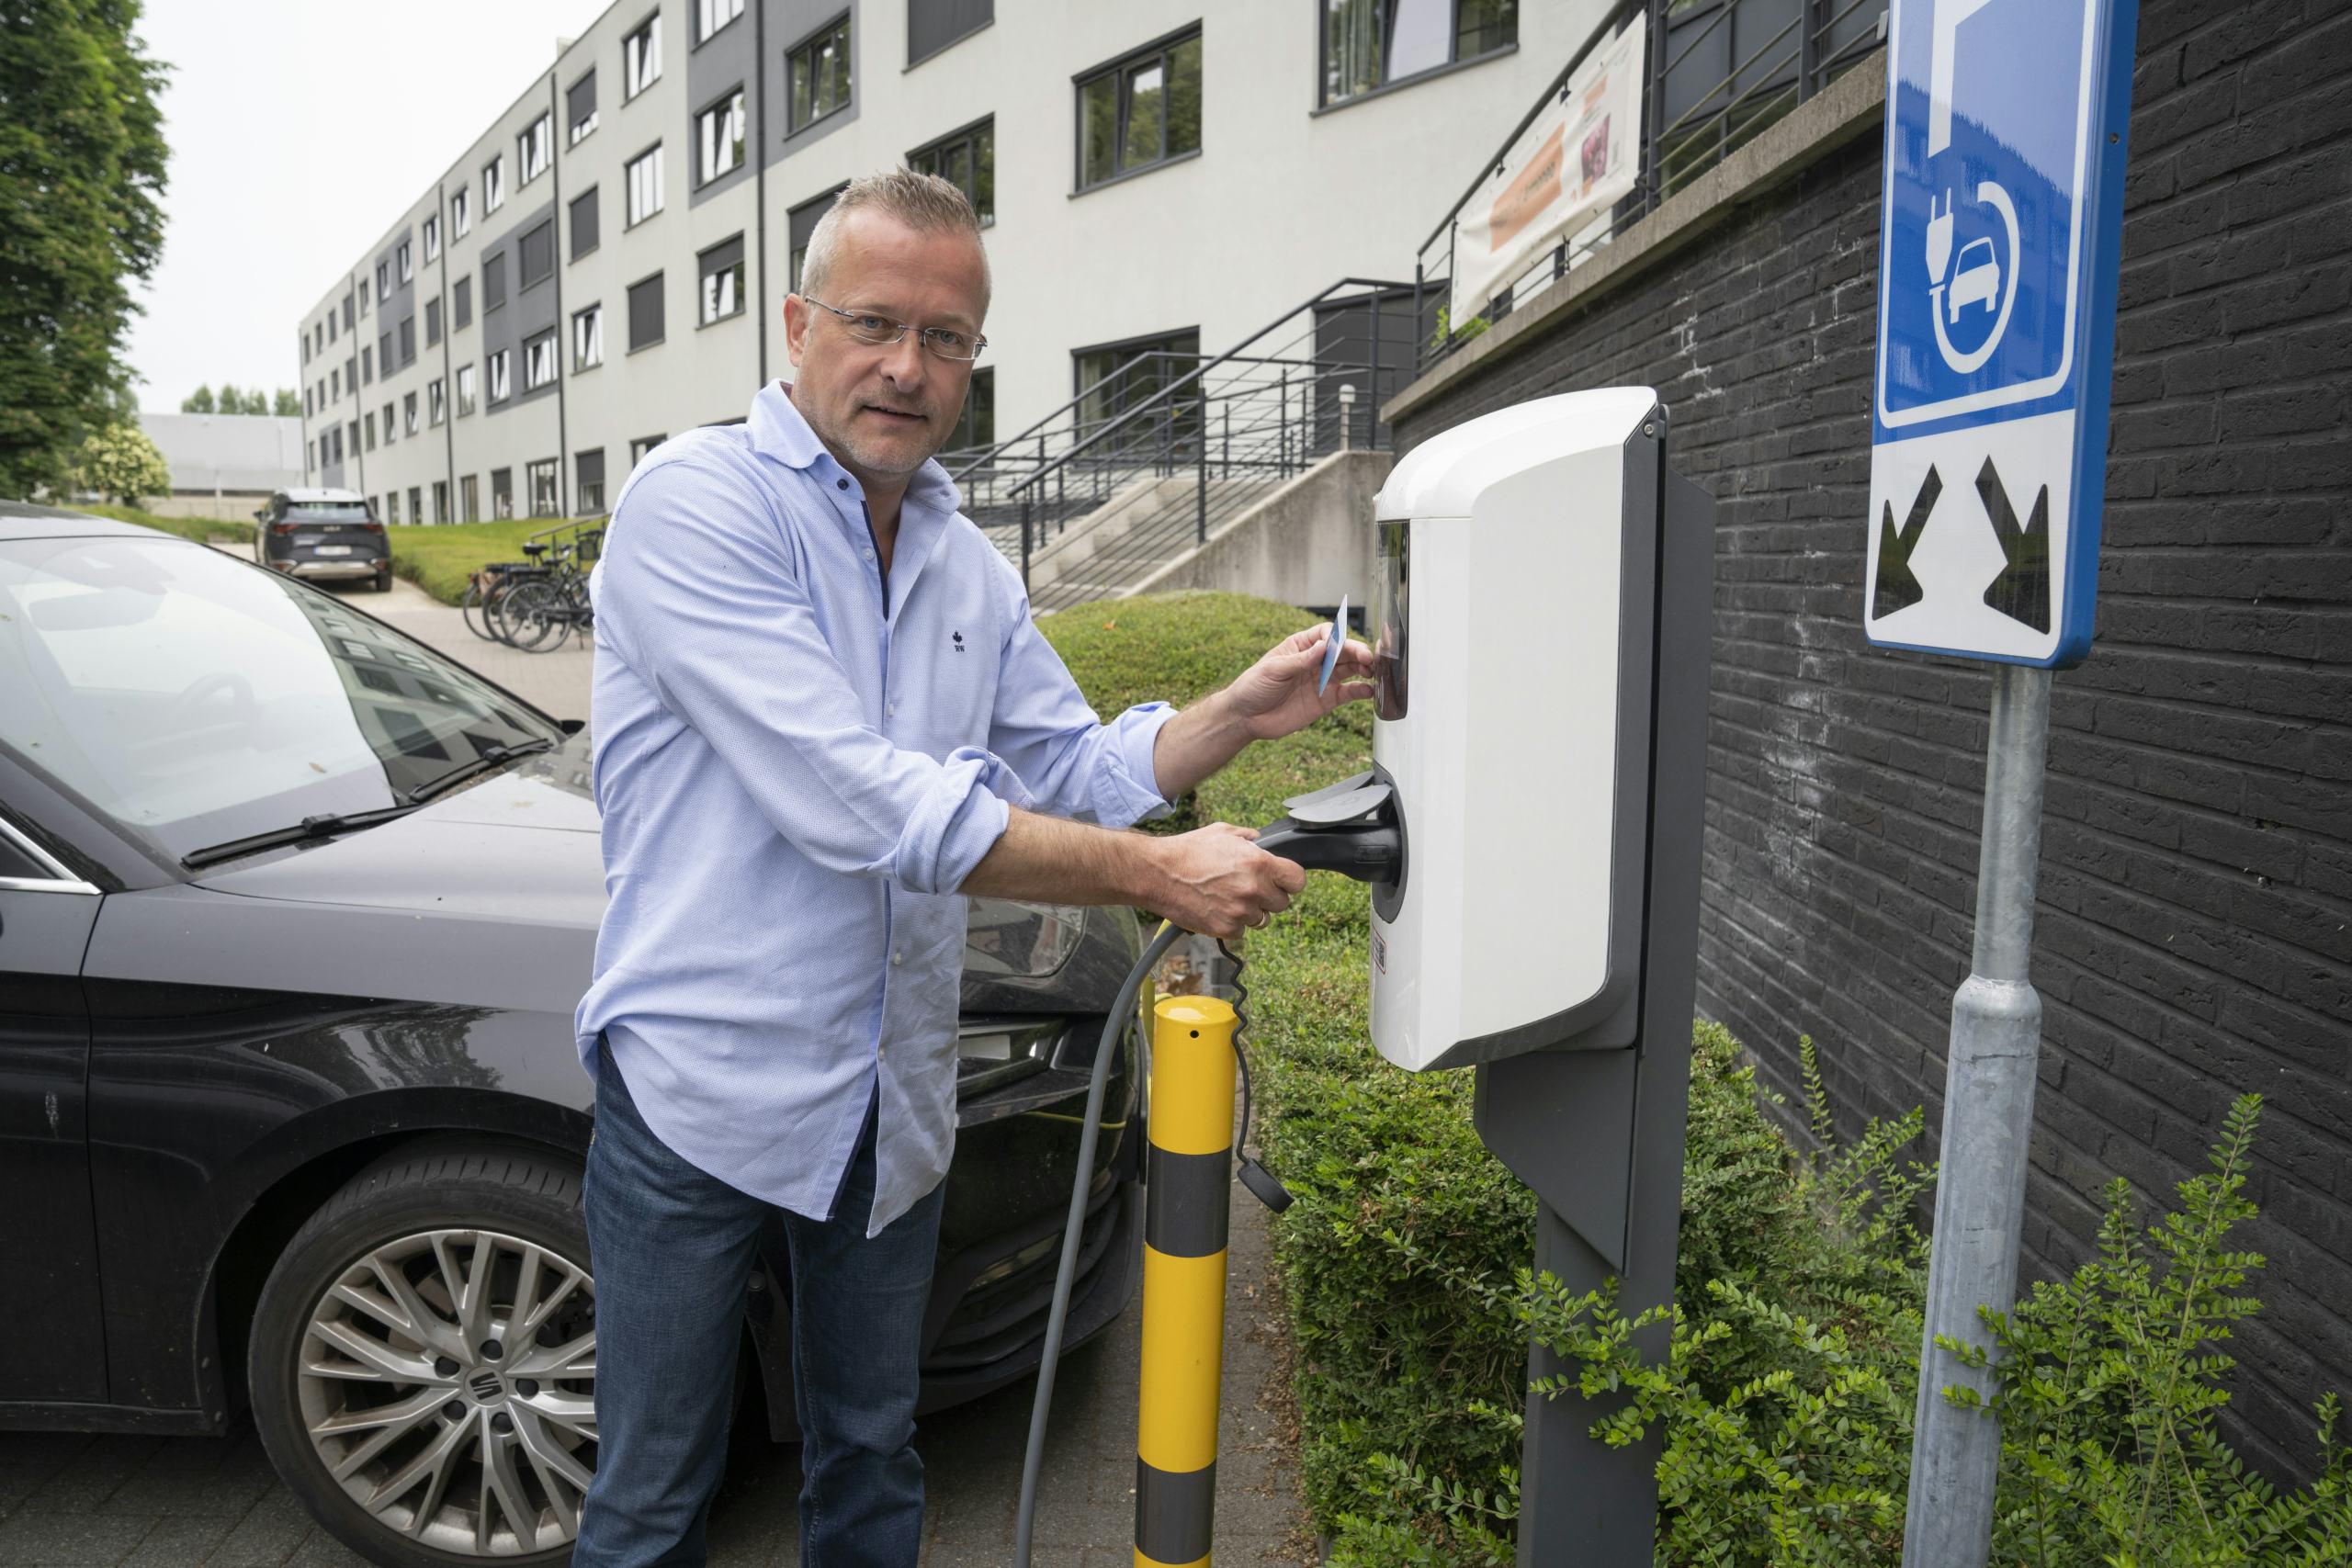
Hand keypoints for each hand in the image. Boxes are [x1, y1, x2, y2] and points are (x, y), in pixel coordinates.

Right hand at [1147, 823, 1306, 937]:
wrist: (1158, 873)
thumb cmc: (1188, 850)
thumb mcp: (1222, 832)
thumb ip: (1248, 836)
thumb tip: (1260, 840)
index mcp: (1259, 863)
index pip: (1298, 880)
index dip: (1290, 880)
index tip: (1282, 881)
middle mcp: (1254, 889)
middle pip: (1281, 903)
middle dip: (1268, 896)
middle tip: (1248, 888)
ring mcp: (1240, 912)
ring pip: (1261, 919)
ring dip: (1250, 911)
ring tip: (1228, 897)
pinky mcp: (1225, 929)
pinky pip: (1241, 931)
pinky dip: (1232, 923)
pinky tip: (1216, 909)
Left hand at [1218, 624, 1377, 741]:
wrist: (1246, 718)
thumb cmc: (1253, 687)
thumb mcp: (1274, 669)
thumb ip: (1301, 660)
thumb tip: (1324, 646)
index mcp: (1300, 646)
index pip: (1325, 634)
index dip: (1335, 638)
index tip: (1337, 646)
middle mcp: (1315, 661)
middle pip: (1343, 651)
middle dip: (1356, 652)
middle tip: (1367, 659)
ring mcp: (1322, 680)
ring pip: (1350, 670)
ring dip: (1363, 669)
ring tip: (1372, 672)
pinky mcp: (1326, 700)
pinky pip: (1348, 693)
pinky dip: (1361, 691)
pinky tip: (1369, 691)